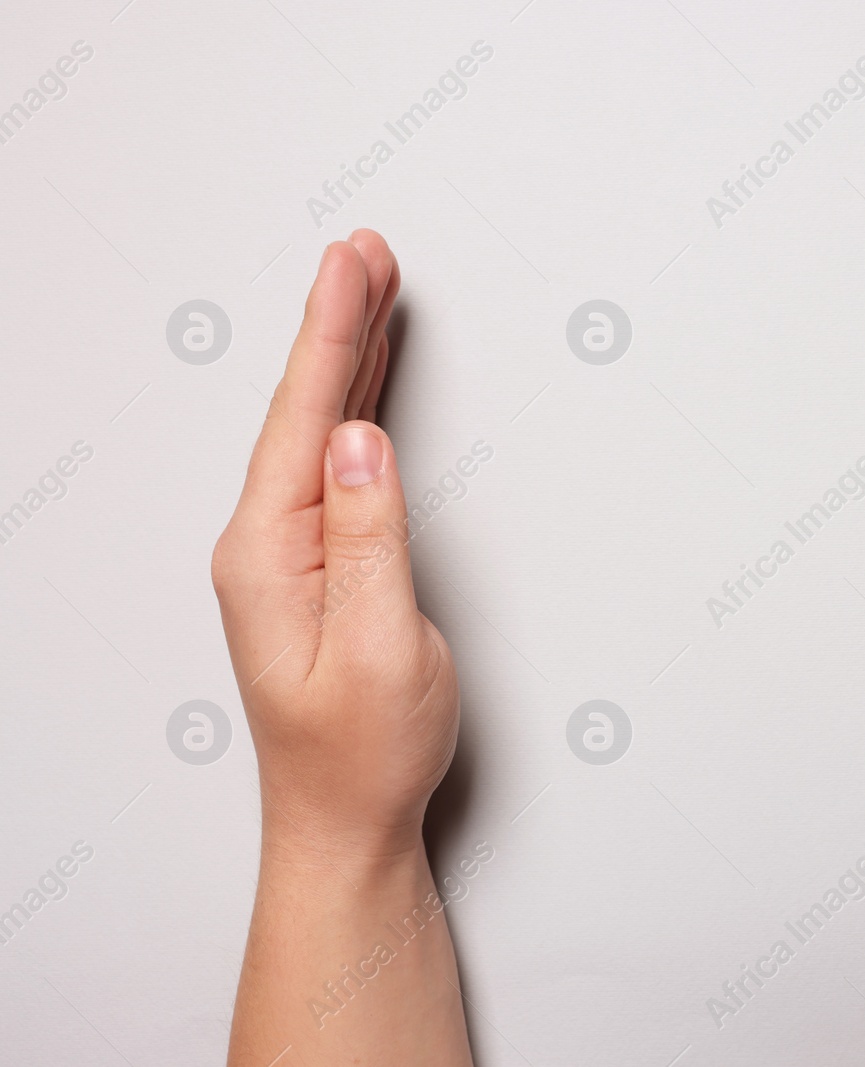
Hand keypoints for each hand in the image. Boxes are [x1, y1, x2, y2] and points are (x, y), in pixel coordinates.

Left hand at [211, 233, 458, 857]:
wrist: (346, 819)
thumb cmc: (362, 751)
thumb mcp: (381, 647)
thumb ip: (369, 538)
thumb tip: (358, 441)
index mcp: (270, 555)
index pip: (305, 419)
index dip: (332, 334)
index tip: (353, 265)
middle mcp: (266, 544)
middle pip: (304, 408)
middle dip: (338, 322)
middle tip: (366, 251)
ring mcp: (288, 554)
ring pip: (318, 428)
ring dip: (345, 356)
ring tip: (370, 290)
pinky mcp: (317, 565)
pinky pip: (333, 463)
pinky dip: (352, 408)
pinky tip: (366, 383)